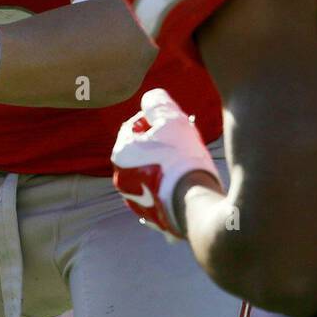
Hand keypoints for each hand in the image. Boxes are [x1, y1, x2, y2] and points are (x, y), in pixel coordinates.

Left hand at [111, 88, 218, 240]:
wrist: (196, 205)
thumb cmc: (182, 159)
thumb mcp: (171, 120)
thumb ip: (157, 104)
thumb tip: (151, 99)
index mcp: (120, 154)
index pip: (134, 126)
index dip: (155, 120)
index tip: (174, 124)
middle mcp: (121, 180)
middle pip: (141, 152)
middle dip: (160, 145)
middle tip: (182, 143)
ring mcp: (136, 202)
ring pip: (150, 174)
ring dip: (163, 167)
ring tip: (187, 164)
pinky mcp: (153, 217)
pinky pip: (160, 195)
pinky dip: (170, 188)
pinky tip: (186, 185)